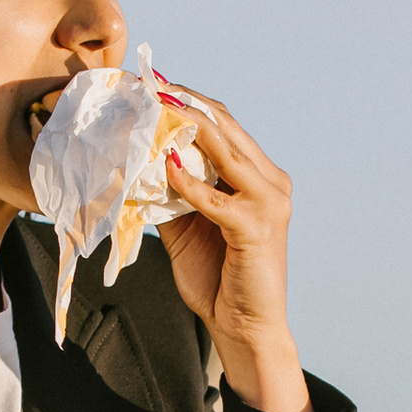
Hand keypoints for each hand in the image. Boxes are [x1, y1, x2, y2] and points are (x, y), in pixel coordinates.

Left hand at [152, 91, 314, 411]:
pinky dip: (187, 181)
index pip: (225, 124)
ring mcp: (269, 203)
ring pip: (226, 151)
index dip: (189, 100)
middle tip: (148, 83)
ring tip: (153, 108)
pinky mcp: (256, 228)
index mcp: (260, 177)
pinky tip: (162, 166)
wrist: (244, 328)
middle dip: (185, 101)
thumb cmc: (218, 279)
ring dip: (187, 126)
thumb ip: (172, 192)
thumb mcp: (188, 226)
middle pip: (227, 125)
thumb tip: (139, 161)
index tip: (152, 85)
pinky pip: (216, 197)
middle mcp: (271, 182)